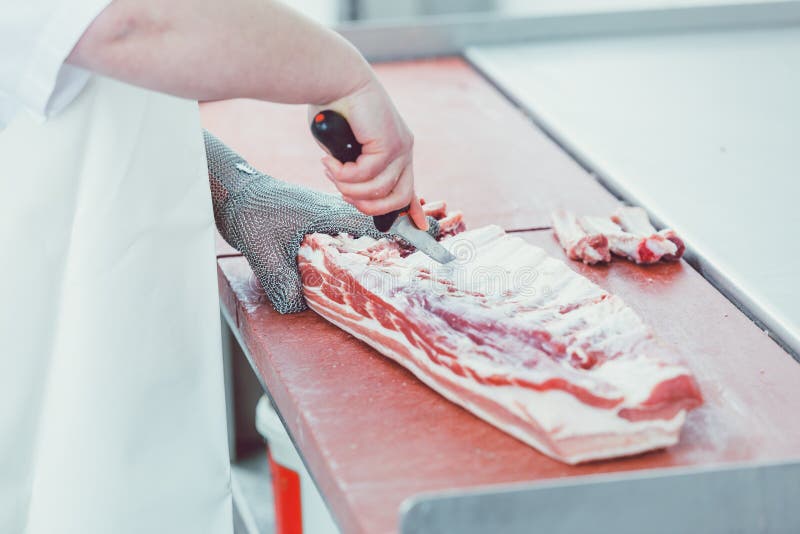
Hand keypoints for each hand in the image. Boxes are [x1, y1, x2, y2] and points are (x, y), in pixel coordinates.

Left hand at [204, 130, 438, 313]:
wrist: (233, 189)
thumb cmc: (250, 214)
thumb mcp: (264, 253)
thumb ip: (284, 284)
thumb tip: (301, 310)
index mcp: (337, 215)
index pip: (385, 226)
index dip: (412, 238)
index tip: (435, 251)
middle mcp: (341, 213)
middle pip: (384, 229)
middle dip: (405, 246)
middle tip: (431, 263)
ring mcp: (333, 215)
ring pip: (369, 233)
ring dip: (385, 248)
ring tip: (405, 267)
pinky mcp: (322, 219)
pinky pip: (352, 234)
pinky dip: (364, 247)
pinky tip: (363, 266)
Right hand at [309, 75, 428, 230]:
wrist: (335, 78)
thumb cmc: (332, 109)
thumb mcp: (344, 148)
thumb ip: (351, 169)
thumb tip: (350, 190)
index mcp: (396, 150)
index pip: (409, 186)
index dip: (413, 210)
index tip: (419, 227)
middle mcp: (403, 149)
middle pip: (398, 197)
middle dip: (368, 206)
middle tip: (342, 193)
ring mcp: (400, 146)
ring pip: (379, 190)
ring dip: (348, 187)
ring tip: (330, 170)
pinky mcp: (390, 142)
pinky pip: (367, 175)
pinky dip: (344, 174)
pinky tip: (331, 160)